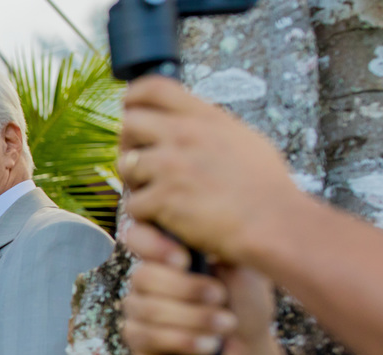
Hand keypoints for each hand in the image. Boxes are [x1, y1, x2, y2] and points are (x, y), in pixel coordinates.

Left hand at [120, 76, 300, 265]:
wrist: (272, 222)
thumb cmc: (264, 187)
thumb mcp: (243, 139)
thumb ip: (211, 127)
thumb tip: (190, 122)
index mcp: (205, 117)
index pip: (154, 88)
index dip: (133, 97)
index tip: (129, 108)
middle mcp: (183, 135)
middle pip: (129, 123)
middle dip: (129, 143)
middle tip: (140, 162)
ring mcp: (170, 166)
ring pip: (125, 164)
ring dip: (134, 181)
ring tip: (154, 193)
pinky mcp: (163, 198)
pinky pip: (133, 203)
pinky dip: (145, 214)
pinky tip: (164, 218)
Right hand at [120, 221, 277, 354]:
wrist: (248, 351)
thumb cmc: (244, 307)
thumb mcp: (241, 271)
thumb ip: (216, 247)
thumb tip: (199, 230)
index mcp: (168, 254)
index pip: (137, 237)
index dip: (151, 245)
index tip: (185, 260)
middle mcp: (146, 281)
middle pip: (143, 276)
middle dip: (186, 289)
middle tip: (220, 296)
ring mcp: (139, 311)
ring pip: (148, 308)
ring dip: (192, 318)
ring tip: (226, 324)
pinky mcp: (138, 342)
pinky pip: (147, 337)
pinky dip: (182, 341)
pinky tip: (209, 345)